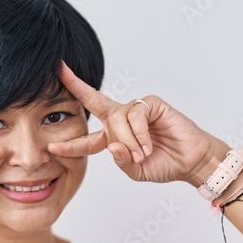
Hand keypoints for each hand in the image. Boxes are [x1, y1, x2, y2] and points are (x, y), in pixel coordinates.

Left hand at [47, 60, 221, 185]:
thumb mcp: (136, 171)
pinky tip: (148, 145)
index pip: (87, 138)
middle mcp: (122, 120)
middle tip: (61, 71)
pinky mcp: (152, 104)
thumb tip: (113, 146)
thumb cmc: (165, 164)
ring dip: (127, 140)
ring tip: (141, 154)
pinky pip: (135, 115)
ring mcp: (136, 110)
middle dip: (76, 86)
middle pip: (94, 103)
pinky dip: (139, 133)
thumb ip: (121, 162)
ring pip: (117, 119)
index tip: (50, 145)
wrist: (191, 162)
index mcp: (114, 138)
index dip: (69, 143)